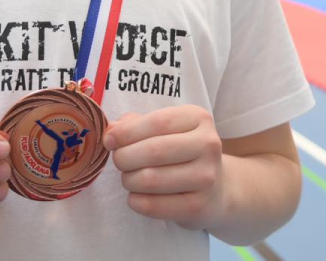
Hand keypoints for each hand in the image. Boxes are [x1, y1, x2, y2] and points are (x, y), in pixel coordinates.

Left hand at [104, 106, 225, 230]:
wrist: (216, 190)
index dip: (127, 132)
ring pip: (151, 179)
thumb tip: (111, 131)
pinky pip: (154, 206)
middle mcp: (208, 144)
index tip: (109, 140)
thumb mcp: (166, 130)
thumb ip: (136, 124)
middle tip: (119, 162)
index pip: (157, 122)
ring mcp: (206, 177)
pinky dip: (135, 201)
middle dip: (124, 157)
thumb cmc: (182, 153)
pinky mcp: (199, 206)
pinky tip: (136, 197)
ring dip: (129, 180)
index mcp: (199, 119)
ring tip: (129, 179)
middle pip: (153, 150)